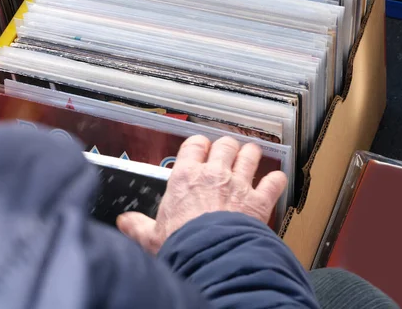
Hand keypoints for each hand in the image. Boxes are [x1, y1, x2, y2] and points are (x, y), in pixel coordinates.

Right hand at [117, 136, 286, 253]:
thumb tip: (125, 223)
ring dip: (251, 154)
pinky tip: (275, 180)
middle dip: (227, 147)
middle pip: (225, 145)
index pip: (194, 144)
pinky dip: (276, 180)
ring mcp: (238, 185)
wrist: (209, 257)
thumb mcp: (151, 236)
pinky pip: (273, 181)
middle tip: (227, 152)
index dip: (199, 145)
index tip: (200, 150)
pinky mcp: (259, 200)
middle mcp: (214, 174)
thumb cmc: (182, 245)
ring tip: (251, 154)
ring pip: (250, 155)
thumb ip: (138, 226)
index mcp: (185, 177)